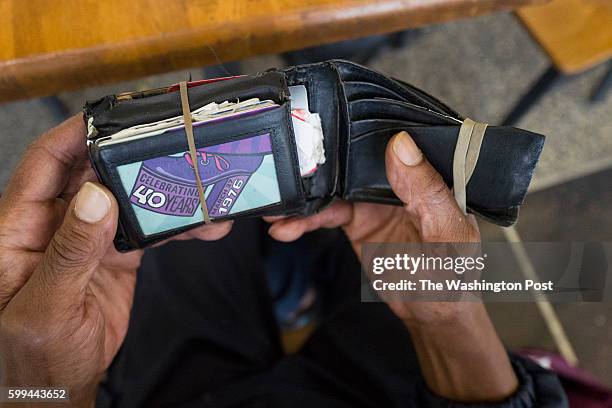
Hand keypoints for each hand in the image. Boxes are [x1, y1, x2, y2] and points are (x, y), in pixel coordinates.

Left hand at [0, 116, 231, 405]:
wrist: (56, 390)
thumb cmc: (28, 358)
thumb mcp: (45, 308)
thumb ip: (68, 252)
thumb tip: (95, 196)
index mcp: (17, 229)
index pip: (44, 165)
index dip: (73, 135)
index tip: (107, 116)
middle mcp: (53, 226)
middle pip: (92, 174)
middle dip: (129, 156)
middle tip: (167, 142)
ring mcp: (87, 240)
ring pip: (126, 198)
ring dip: (161, 190)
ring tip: (198, 185)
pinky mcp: (115, 257)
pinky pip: (146, 229)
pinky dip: (174, 223)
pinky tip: (199, 222)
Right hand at [267, 131, 517, 401]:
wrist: (433, 313)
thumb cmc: (454, 276)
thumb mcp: (448, 234)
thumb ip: (427, 191)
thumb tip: (401, 145)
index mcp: (426, 174)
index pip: (391, 142)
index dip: (356, 134)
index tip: (320, 136)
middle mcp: (398, 181)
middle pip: (352, 163)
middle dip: (316, 168)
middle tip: (284, 173)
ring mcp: (374, 201)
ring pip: (332, 189)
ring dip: (302, 199)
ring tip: (276, 212)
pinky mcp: (357, 222)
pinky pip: (325, 214)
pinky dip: (303, 221)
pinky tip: (286, 229)